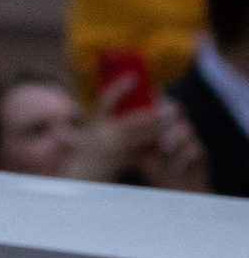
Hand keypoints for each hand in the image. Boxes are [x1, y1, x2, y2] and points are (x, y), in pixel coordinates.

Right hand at [67, 98, 204, 189]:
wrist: (82, 179)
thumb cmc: (90, 153)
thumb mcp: (94, 134)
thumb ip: (110, 122)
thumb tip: (132, 106)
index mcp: (96, 125)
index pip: (107, 101)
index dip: (120, 89)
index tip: (134, 78)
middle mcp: (104, 136)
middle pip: (134, 122)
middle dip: (155, 114)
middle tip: (173, 108)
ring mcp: (113, 151)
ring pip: (142, 138)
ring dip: (160, 130)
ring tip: (175, 123)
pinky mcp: (123, 164)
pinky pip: (143, 154)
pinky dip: (154, 146)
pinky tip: (167, 142)